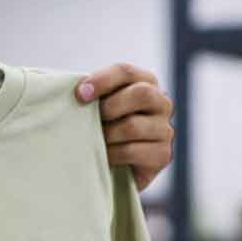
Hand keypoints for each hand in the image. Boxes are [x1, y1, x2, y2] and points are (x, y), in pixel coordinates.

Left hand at [75, 63, 173, 190]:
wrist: (115, 168)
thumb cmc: (103, 129)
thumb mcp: (99, 105)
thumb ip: (93, 94)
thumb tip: (76, 90)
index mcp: (145, 82)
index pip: (126, 72)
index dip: (102, 80)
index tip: (79, 94)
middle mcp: (161, 103)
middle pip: (141, 94)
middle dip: (109, 107)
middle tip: (92, 120)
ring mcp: (165, 129)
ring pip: (133, 126)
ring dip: (107, 135)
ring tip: (95, 140)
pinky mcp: (162, 155)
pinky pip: (132, 151)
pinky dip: (112, 154)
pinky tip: (104, 157)